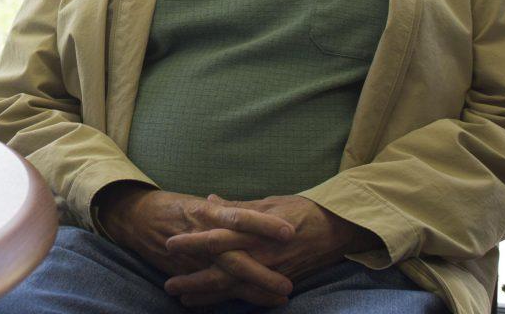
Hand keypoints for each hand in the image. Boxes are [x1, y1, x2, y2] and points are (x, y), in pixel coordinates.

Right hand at [94, 183, 295, 304]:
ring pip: (225, 279)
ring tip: (278, 300)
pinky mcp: (183, 271)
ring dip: (252, 291)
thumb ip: (228, 209)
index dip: (264, 224)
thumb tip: (258, 208)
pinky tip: (249, 304)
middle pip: (235, 257)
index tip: (290, 231)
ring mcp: (192, 258)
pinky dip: (227, 299)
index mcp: (208, 213)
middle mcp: (200, 237)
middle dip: (262, 273)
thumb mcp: (201, 204)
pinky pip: (207, 288)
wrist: (136, 217)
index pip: (240, 217)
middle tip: (288, 285)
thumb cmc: (174, 206)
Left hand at [164, 194, 380, 306]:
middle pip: (220, 271)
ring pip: (232, 289)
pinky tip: (213, 304)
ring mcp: (269, 272)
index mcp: (254, 230)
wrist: (335, 230)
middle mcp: (259, 255)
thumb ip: (237, 206)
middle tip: (168, 285)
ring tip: (183, 299)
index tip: (169, 244)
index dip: (192, 242)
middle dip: (193, 279)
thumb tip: (210, 200)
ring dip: (206, 295)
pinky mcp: (278, 283)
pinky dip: (230, 301)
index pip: (217, 237)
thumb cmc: (301, 210)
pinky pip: (250, 297)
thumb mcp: (267, 202)